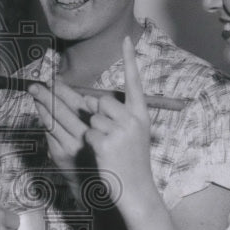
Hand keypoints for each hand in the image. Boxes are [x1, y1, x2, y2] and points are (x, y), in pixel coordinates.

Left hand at [28, 80, 91, 182]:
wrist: (93, 179)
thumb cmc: (95, 146)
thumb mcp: (97, 124)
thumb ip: (83, 105)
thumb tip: (63, 83)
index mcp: (97, 124)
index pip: (77, 101)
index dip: (62, 89)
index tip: (53, 81)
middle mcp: (85, 135)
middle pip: (61, 109)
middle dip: (45, 95)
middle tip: (35, 86)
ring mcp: (71, 145)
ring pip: (51, 121)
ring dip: (41, 106)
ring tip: (35, 95)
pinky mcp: (60, 154)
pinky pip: (48, 133)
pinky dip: (43, 120)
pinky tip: (40, 112)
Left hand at [82, 37, 157, 214]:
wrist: (136, 191)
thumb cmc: (131, 163)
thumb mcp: (131, 136)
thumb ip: (116, 116)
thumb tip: (91, 101)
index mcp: (141, 116)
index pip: (135, 83)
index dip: (130, 61)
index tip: (126, 39)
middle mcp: (133, 120)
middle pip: (102, 101)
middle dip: (96, 114)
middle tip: (107, 133)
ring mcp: (120, 132)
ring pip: (93, 118)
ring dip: (94, 132)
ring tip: (109, 149)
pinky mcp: (105, 143)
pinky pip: (87, 133)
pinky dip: (90, 144)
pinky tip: (103, 156)